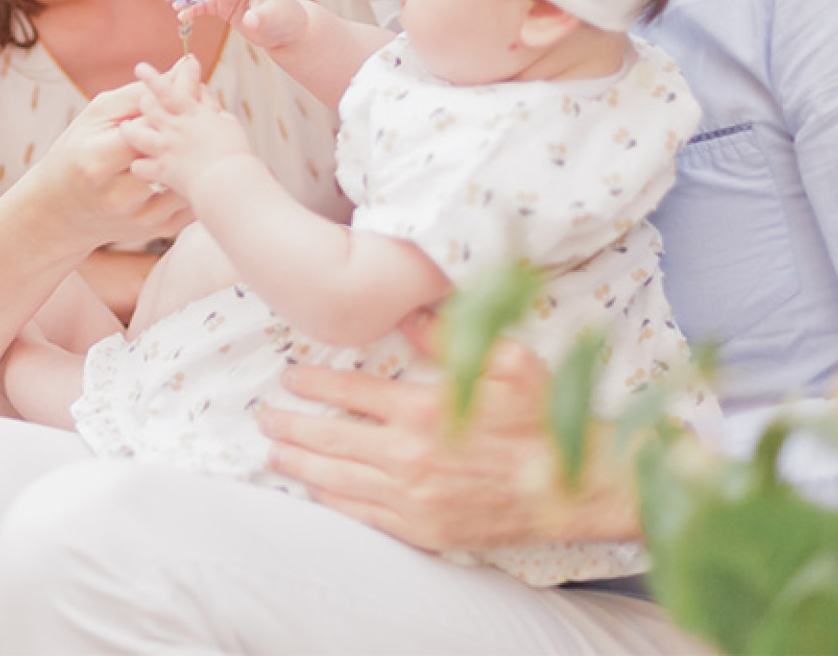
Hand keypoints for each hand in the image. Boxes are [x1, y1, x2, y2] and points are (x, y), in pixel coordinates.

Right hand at [20, 81, 193, 255]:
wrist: (61, 212)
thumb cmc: (78, 152)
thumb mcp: (96, 117)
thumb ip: (139, 94)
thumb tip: (182, 69)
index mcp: (98, 161)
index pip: (148, 126)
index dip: (176, 98)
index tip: (191, 74)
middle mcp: (120, 194)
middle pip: (174, 152)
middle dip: (196, 121)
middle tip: (206, 97)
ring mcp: (141, 217)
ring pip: (190, 177)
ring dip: (204, 149)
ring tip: (205, 125)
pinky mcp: (158, 230)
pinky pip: (195, 199)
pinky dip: (203, 175)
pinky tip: (200, 155)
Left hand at [118, 56, 252, 206]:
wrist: (229, 183)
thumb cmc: (234, 153)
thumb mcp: (227, 122)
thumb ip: (209, 105)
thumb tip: (199, 88)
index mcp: (192, 113)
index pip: (167, 90)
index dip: (152, 78)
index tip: (140, 68)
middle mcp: (175, 128)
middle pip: (148, 107)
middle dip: (143, 102)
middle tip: (144, 102)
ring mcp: (166, 149)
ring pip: (136, 134)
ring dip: (130, 130)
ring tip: (126, 128)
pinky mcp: (162, 171)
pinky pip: (140, 166)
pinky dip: (139, 165)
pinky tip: (140, 165)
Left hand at [259, 319, 639, 551]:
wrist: (573, 489)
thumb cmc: (543, 419)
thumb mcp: (508, 360)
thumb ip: (450, 335)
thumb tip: (406, 307)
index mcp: (424, 408)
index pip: (349, 391)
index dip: (313, 383)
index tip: (289, 376)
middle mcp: (408, 455)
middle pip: (329, 437)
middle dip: (290, 423)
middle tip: (264, 414)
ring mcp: (412, 497)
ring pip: (336, 477)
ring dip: (298, 461)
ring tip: (273, 450)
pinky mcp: (422, 529)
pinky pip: (361, 514)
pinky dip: (331, 499)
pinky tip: (314, 487)